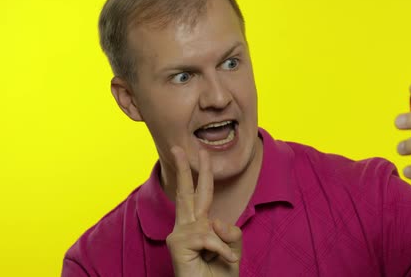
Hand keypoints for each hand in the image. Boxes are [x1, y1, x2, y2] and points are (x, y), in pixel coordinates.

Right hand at [166, 147, 241, 276]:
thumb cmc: (219, 275)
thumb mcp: (233, 250)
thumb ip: (230, 232)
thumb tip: (214, 221)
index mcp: (200, 225)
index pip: (201, 195)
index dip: (202, 174)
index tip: (201, 153)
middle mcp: (186, 227)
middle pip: (186, 193)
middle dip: (185, 168)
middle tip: (178, 147)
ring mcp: (179, 235)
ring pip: (209, 224)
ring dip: (223, 244)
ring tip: (222, 260)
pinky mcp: (176, 244)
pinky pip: (209, 237)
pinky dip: (221, 250)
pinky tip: (223, 260)